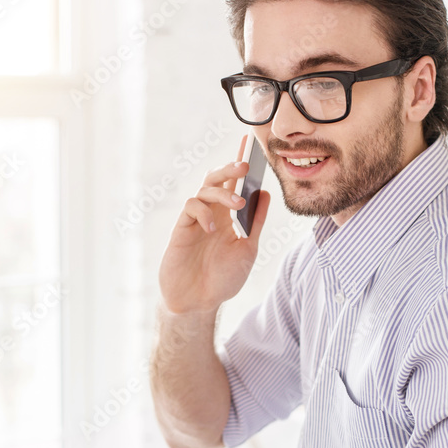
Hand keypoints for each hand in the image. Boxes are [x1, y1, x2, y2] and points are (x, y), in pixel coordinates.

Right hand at [159, 135, 270, 314]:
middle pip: (217, 179)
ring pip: (205, 189)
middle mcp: (212, 213)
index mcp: (229, 216)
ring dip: (223, 192)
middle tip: (245, 166)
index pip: (236, 184)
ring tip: (238, 204)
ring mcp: (196, 220)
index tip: (251, 145)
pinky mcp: (182, 228)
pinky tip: (213, 229)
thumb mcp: (247, 250)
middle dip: (230, 168)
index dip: (241, 164)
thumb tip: (265, 194)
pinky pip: (191, 207)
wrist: (198, 302)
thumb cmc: (222, 279)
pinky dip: (204, 213)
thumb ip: (255, 223)